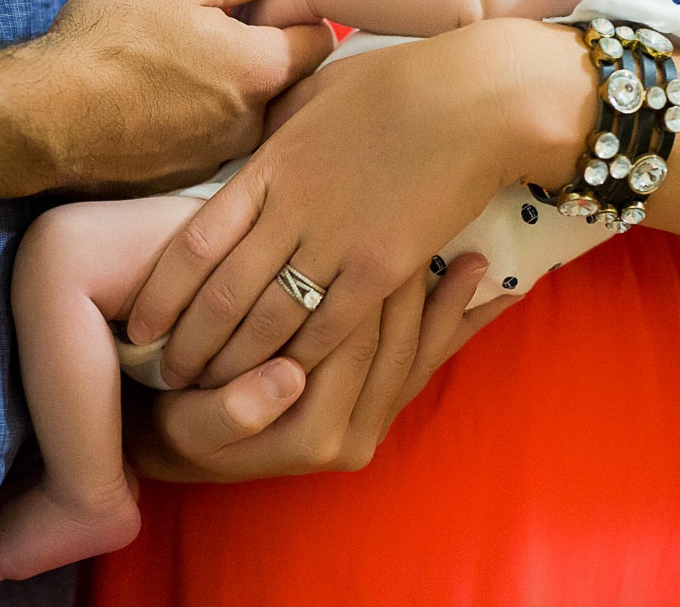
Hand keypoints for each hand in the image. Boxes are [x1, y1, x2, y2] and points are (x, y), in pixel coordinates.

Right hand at [17, 0, 334, 193]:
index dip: (296, 12)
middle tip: (214, 26)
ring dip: (228, 87)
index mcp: (261, 70)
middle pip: (285, 80)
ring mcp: (217, 157)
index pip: (320, 40)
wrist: (40, 117)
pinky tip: (155, 98)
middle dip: (264, 51)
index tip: (260, 0)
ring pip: (246, 113)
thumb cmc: (106, 41)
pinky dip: (195, 119)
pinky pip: (208, 141)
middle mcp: (251, 124)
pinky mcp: (182, 179)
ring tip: (177, 61)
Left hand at [126, 17, 591, 388]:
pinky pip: (330, 328)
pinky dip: (298, 360)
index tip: (140, 324)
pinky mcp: (384, 266)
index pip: (194, 241)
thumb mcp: (318, 91)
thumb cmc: (400, 81)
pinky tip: (279, 382)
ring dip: (233, 361)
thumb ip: (279, 125)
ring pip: (268, 320)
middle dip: (187, 343)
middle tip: (164, 374)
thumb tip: (252, 132)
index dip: (160, 292)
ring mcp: (338, 240)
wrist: (478, 96)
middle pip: (221, 293)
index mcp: (270, 163)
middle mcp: (293, 208)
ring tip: (209, 389)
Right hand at [126, 253, 518, 481]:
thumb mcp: (195, 424)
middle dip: (414, 290)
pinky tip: (496, 296)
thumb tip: (287, 377)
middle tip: (431, 227)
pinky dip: (458, 327)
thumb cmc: (184, 424)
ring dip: (450, 308)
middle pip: (396, 349)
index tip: (378, 236)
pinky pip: (427, 365)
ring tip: (480, 258)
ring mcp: (371, 423)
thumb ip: (238, 407)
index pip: (354, 353)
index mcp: (315, 437)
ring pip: (420, 356)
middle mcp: (354, 437)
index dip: (365, 296)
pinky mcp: (377, 408)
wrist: (187, 451)